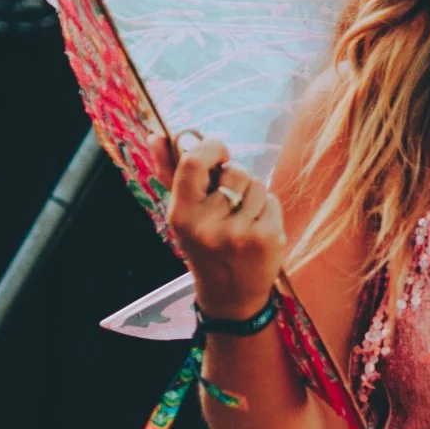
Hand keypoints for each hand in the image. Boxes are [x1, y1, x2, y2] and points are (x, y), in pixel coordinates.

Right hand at [154, 133, 283, 320]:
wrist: (229, 294)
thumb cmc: (203, 245)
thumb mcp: (181, 213)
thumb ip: (169, 171)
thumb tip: (157, 135)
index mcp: (181, 215)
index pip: (194, 161)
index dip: (211, 147)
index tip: (219, 152)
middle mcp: (208, 226)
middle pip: (234, 171)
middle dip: (236, 177)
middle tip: (229, 199)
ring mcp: (239, 234)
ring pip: (256, 184)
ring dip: (253, 193)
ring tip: (242, 216)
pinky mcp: (266, 239)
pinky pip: (272, 201)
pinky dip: (267, 209)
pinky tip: (256, 229)